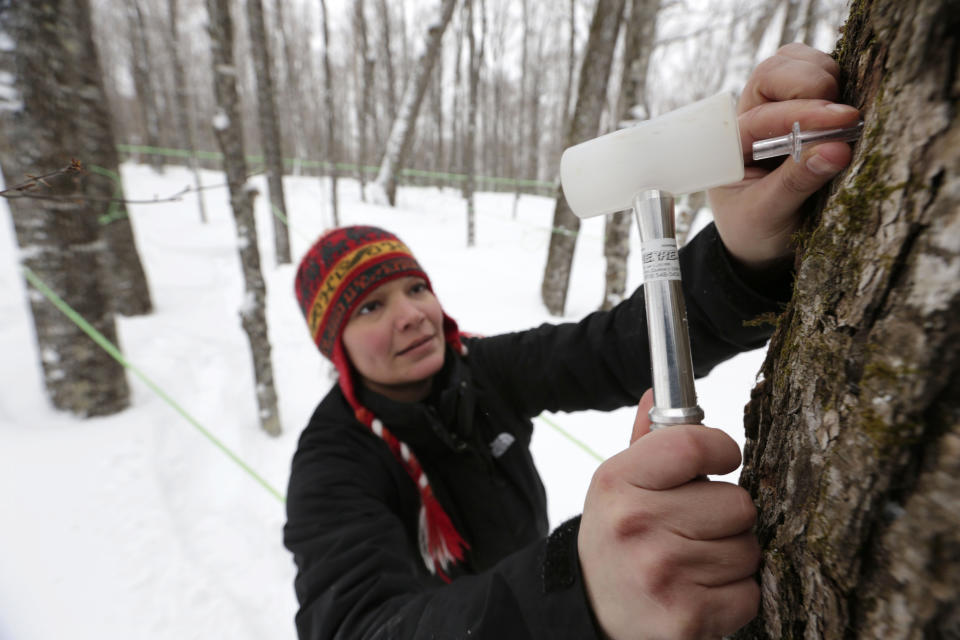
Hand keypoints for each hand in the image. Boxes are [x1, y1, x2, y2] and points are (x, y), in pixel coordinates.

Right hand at [578, 390, 759, 639]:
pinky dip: (734, 596)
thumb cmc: (616, 540)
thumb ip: (646, 443)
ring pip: (749, 548)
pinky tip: (699, 592)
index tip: (719, 461)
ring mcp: (662, 573)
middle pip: (738, 502)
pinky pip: (749, 592)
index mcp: (617, 482)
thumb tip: (658, 393)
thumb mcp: (617, 488)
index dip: (721, 450)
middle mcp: (637, 525)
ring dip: (732, 557)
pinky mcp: (687, 617)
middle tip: (694, 527)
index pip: (694, 444)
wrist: (590, 612)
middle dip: (726, 516)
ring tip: (693, 562)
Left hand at [708, 43, 860, 270]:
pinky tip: (847, 104)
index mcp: (731, 144)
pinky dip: (837, 77)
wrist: (756, 242)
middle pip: (773, 71)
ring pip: (795, 62)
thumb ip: (796, 184)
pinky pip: (816, 71)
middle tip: (841, 115)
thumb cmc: (754, 229)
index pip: (764, 116)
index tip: (842, 122)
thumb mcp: (768, 215)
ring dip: (825, 76)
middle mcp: (750, 115)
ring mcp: (775, 105)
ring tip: (843, 113)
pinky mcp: (802, 104)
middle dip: (810, 82)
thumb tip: (838, 149)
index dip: (804, 116)